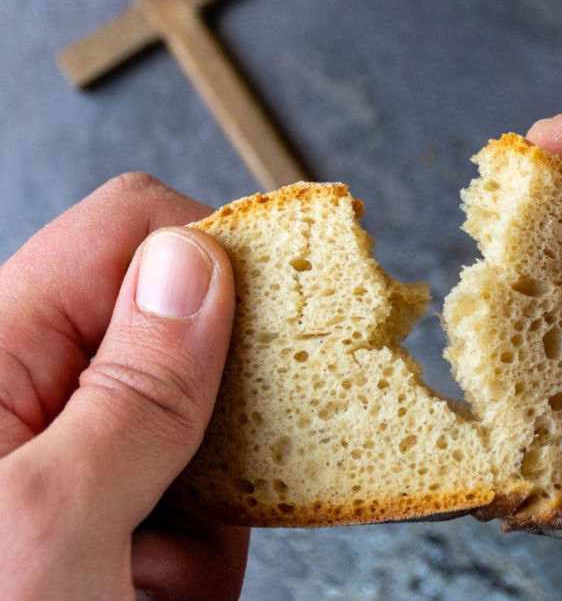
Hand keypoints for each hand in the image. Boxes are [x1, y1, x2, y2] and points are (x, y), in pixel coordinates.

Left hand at [0, 173, 246, 599]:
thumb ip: (134, 388)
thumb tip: (200, 260)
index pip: (132, 231)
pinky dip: (196, 564)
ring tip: (145, 588)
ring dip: (210, 514)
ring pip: (206, 433)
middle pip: (189, 335)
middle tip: (208, 492)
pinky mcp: (105, 516)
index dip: (222, 256)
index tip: (293, 319)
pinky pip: (198, 506)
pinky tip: (148, 600)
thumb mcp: (46, 528)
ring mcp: (76, 460)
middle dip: (227, 416)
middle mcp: (36, 393)